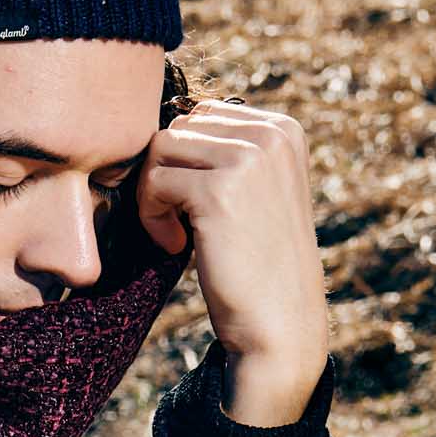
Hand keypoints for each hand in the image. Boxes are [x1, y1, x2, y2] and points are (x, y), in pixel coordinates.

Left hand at [135, 97, 329, 420]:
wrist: (279, 321)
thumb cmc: (256, 262)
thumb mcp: (254, 192)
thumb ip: (225, 153)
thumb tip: (172, 121)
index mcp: (283, 129)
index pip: (202, 115)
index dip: (183, 161)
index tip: (194, 207)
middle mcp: (272, 134)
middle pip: (179, 127)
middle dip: (166, 175)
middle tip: (180, 223)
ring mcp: (248, 158)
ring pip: (161, 148)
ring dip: (154, 194)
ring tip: (176, 233)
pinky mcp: (219, 190)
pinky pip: (154, 180)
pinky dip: (152, 216)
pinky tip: (176, 246)